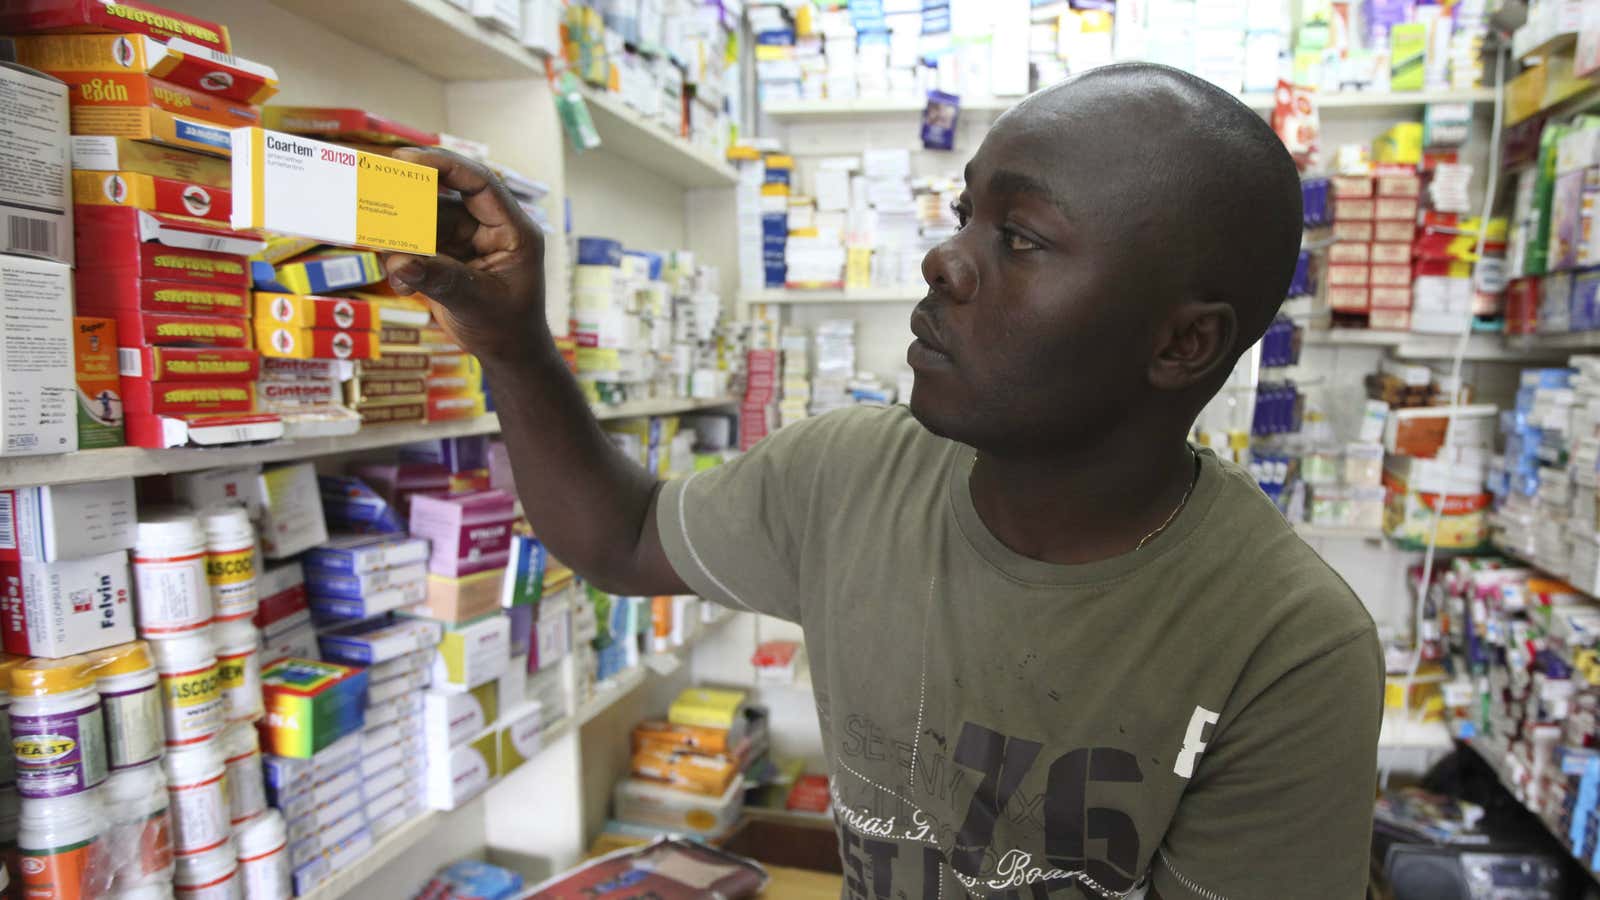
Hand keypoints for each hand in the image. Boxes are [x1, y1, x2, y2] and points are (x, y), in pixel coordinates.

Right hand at [382, 147, 546, 363]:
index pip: (479, 183)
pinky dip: (402, 264)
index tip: (405, 159)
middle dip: (409, 202)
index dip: (444, 165)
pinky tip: (404, 288)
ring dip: (401, 242)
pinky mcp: (445, 255)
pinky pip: (414, 247)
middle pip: (443, 198)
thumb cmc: (507, 328)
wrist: (507, 354)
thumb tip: (401, 261)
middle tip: (374, 200)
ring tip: (393, 263)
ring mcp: (465, 241)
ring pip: (422, 223)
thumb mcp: (478, 303)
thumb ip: (442, 279)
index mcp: (512, 229)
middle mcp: (488, 228)